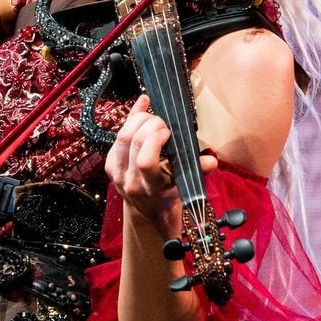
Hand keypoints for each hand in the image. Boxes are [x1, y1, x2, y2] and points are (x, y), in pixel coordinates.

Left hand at [107, 95, 216, 231]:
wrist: (147, 212)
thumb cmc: (170, 197)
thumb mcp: (185, 187)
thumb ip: (197, 172)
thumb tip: (211, 160)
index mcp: (149, 187)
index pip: (145, 161)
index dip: (155, 140)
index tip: (168, 132)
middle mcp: (129, 181)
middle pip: (132, 142)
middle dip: (149, 124)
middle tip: (163, 122)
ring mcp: (116, 173)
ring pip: (121, 137)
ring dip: (137, 120)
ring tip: (152, 116)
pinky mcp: (108, 164)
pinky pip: (116, 137)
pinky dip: (129, 120)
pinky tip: (141, 108)